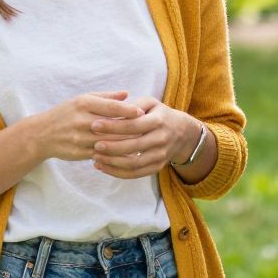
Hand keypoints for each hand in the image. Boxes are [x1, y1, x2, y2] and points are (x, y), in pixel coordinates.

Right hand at [31, 91, 143, 162]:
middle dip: (131, 128)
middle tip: (148, 129)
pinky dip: (115, 155)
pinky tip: (128, 154)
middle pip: (112, 126)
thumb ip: (105, 97)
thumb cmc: (66, 113)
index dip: (127, 110)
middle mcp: (81, 121)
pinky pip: (101, 155)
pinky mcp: (78, 152)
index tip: (141, 112)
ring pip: (109, 142)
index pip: (110, 107)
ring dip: (126, 143)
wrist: (41, 134)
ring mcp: (79, 138)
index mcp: (83, 104)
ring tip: (142, 142)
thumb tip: (127, 94)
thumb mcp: (82, 99)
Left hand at [88, 97, 203, 178]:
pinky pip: (136, 174)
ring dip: (112, 162)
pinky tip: (103, 167)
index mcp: (158, 120)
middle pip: (133, 146)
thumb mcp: (150, 103)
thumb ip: (132, 105)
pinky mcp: (157, 167)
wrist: (183, 133)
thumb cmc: (159, 114)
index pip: (133, 125)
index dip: (113, 126)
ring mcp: (160, 155)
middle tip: (94, 144)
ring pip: (134, 164)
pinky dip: (117, 172)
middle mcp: (161, 139)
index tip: (95, 125)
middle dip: (111, 147)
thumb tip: (112, 110)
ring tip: (95, 157)